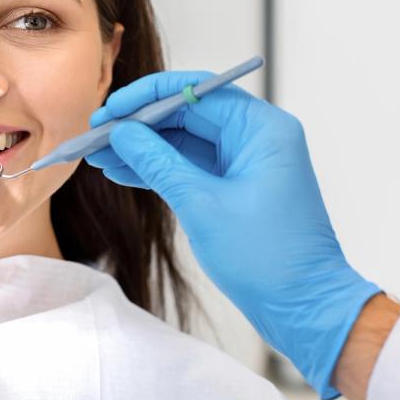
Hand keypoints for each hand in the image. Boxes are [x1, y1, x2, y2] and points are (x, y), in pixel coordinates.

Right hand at [85, 72, 379, 399]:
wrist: (304, 307)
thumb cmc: (269, 259)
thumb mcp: (202, 205)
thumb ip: (158, 162)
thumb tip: (122, 133)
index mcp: (262, 129)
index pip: (196, 91)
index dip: (147, 97)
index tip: (110, 108)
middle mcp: (257, 137)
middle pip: (188, 113)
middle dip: (139, 124)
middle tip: (96, 134)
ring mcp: (246, 162)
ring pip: (185, 140)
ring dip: (143, 148)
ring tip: (99, 155)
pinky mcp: (236, 186)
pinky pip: (191, 165)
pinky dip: (159, 169)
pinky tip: (122, 171)